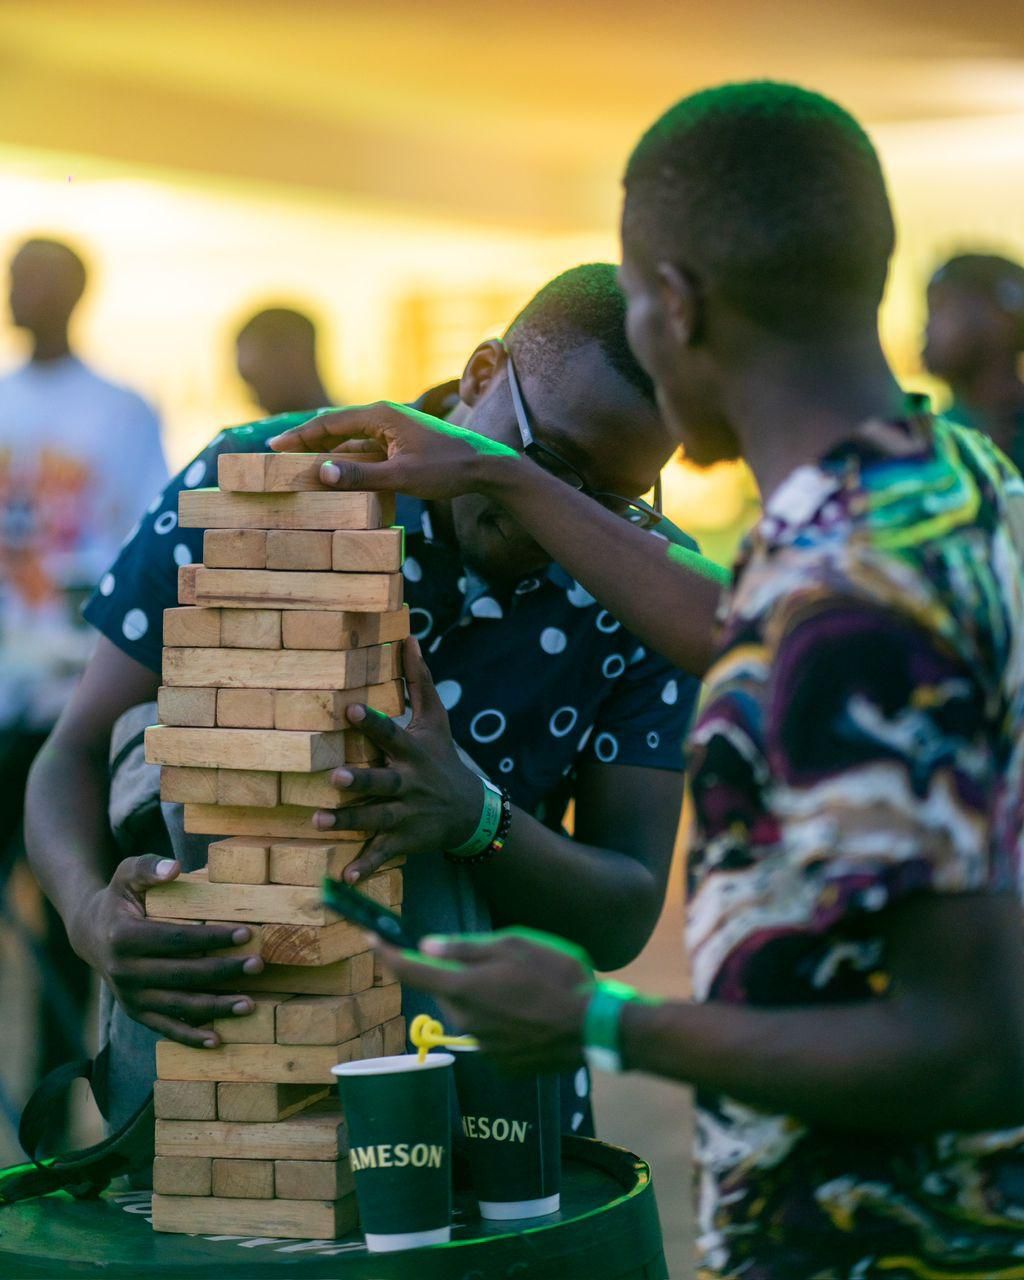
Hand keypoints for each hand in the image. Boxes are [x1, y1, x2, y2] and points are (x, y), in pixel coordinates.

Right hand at [71, 854, 265, 1047]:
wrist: (91, 932)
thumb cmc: (120, 898)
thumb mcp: (127, 874)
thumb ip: (149, 867)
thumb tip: (175, 868)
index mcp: (123, 937)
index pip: (176, 939)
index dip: (212, 938)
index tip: (246, 933)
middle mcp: (124, 972)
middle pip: (182, 974)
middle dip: (223, 971)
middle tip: (258, 965)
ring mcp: (129, 996)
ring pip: (178, 1006)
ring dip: (215, 1007)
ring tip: (250, 1003)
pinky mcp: (135, 1012)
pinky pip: (165, 1028)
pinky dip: (190, 1037)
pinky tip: (217, 1040)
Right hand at [266, 401, 520, 501]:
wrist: (486, 467)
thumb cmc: (447, 469)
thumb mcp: (402, 476)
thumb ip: (361, 475)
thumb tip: (323, 472)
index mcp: (381, 415)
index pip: (329, 422)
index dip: (300, 435)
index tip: (274, 445)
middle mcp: (384, 416)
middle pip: (335, 426)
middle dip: (306, 440)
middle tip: (276, 453)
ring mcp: (393, 428)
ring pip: (350, 437)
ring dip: (326, 449)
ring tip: (299, 463)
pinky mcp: (401, 442)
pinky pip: (365, 447)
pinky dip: (347, 458)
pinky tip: (336, 472)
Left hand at [313, 637, 483, 879]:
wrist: (470, 811)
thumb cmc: (442, 757)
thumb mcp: (436, 720)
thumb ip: (420, 681)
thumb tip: (409, 637)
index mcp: (413, 752)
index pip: (391, 734)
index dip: (372, 722)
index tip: (350, 709)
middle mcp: (409, 783)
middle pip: (383, 781)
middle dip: (359, 780)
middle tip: (333, 776)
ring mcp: (407, 814)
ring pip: (375, 818)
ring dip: (348, 821)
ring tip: (318, 821)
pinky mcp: (404, 840)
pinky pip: (382, 854)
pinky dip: (365, 866)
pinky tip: (343, 876)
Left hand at [374, 928, 594, 1072]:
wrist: (593, 1026)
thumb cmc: (556, 975)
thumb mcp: (513, 944)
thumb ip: (467, 947)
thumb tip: (427, 945)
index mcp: (464, 987)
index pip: (411, 971)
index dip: (388, 954)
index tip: (373, 940)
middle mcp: (465, 1021)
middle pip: (448, 991)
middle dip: (461, 976)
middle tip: (503, 964)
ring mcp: (483, 1047)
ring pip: (471, 1013)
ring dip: (486, 999)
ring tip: (528, 989)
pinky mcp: (502, 1065)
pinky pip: (492, 1035)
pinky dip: (504, 1022)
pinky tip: (534, 1014)